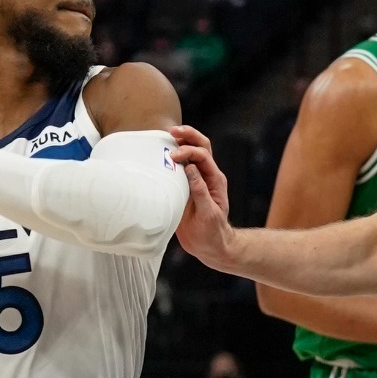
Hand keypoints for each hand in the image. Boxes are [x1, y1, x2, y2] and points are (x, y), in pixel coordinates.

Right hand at [168, 125, 233, 268]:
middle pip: (202, 147)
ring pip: (192, 153)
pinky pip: (180, 167)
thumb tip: (191, 168)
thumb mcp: (208, 213)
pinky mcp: (185, 186)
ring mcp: (196, 180)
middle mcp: (207, 176)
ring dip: (181, 142)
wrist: (209, 245)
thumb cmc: (212, 232)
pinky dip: (172, 157)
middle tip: (172, 131)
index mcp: (215, 180)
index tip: (174, 156)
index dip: (190, 151)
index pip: (203, 157)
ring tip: (167, 135)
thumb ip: (200, 191)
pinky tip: (161, 153)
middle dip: (188, 136)